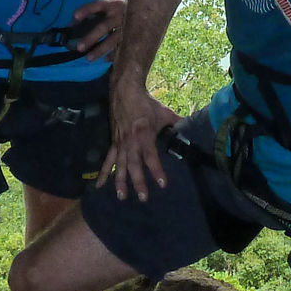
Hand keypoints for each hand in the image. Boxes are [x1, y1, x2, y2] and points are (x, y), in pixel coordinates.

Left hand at [69, 0, 126, 59]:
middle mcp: (119, 15)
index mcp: (113, 3)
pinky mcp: (132, 36)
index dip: (86, 10)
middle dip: (91, 38)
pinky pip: (123, 47)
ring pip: (112, 41)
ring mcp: (126, 27)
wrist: (152, 3)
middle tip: (79, 47)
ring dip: (100, 50)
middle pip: (103, 27)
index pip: (97, 5)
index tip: (74, 17)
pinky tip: (106, 60)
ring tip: (88, 58)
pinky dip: (115, 54)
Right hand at [105, 76, 179, 201]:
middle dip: (138, 182)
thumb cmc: (146, 103)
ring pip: (119, 165)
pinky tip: (99, 185)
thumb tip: (191, 129)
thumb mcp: (164, 113)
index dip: (156, 170)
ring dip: (120, 182)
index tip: (162, 184)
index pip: (151, 157)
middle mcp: (130, 142)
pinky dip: (103, 173)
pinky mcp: (113, 142)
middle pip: (134, 165)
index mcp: (144, 135)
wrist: (125, 92)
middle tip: (143, 197)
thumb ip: (176, 123)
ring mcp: (120, 143)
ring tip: (122, 197)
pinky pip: (108, 159)